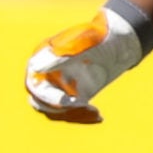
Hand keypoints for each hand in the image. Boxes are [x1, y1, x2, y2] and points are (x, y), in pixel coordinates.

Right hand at [25, 2, 148, 122]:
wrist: (118, 41)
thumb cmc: (99, 36)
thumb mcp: (82, 42)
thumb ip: (61, 53)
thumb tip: (34, 67)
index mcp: (42, 59)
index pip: (34, 85)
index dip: (48, 97)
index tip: (71, 102)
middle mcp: (45, 74)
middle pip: (41, 103)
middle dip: (62, 109)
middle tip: (84, 107)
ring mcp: (57, 86)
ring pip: (55, 112)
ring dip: (73, 115)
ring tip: (95, 113)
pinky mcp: (71, 96)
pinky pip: (69, 113)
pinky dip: (82, 116)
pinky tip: (98, 116)